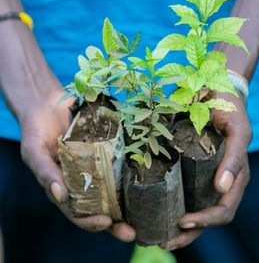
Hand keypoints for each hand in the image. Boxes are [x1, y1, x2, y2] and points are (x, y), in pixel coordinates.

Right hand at [19, 91, 134, 240]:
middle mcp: (84, 180)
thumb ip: (45, 173)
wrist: (48, 105)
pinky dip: (130, 170)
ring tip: (144, 211)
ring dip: (128, 201)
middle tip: (131, 232)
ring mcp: (98, 165)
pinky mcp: (108, 148)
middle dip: (116, 222)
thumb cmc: (36, 132)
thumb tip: (60, 196)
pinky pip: (120, 161)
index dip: (91, 221)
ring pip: (114, 187)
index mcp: (65, 187)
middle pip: (101, 206)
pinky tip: (145, 176)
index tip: (106, 223)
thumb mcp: (34, 152)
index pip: (79, 212)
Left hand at [161, 92, 251, 249]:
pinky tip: (158, 212)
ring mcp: (207, 176)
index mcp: (235, 176)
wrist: (218, 93)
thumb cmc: (231, 111)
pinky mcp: (194, 168)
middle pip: (209, 216)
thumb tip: (224, 188)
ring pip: (197, 209)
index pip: (224, 209)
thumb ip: (234, 158)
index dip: (206, 220)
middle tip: (165, 241)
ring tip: (160, 237)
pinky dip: (175, 206)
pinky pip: (187, 192)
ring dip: (182, 228)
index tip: (183, 221)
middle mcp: (221, 181)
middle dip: (190, 232)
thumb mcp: (238, 131)